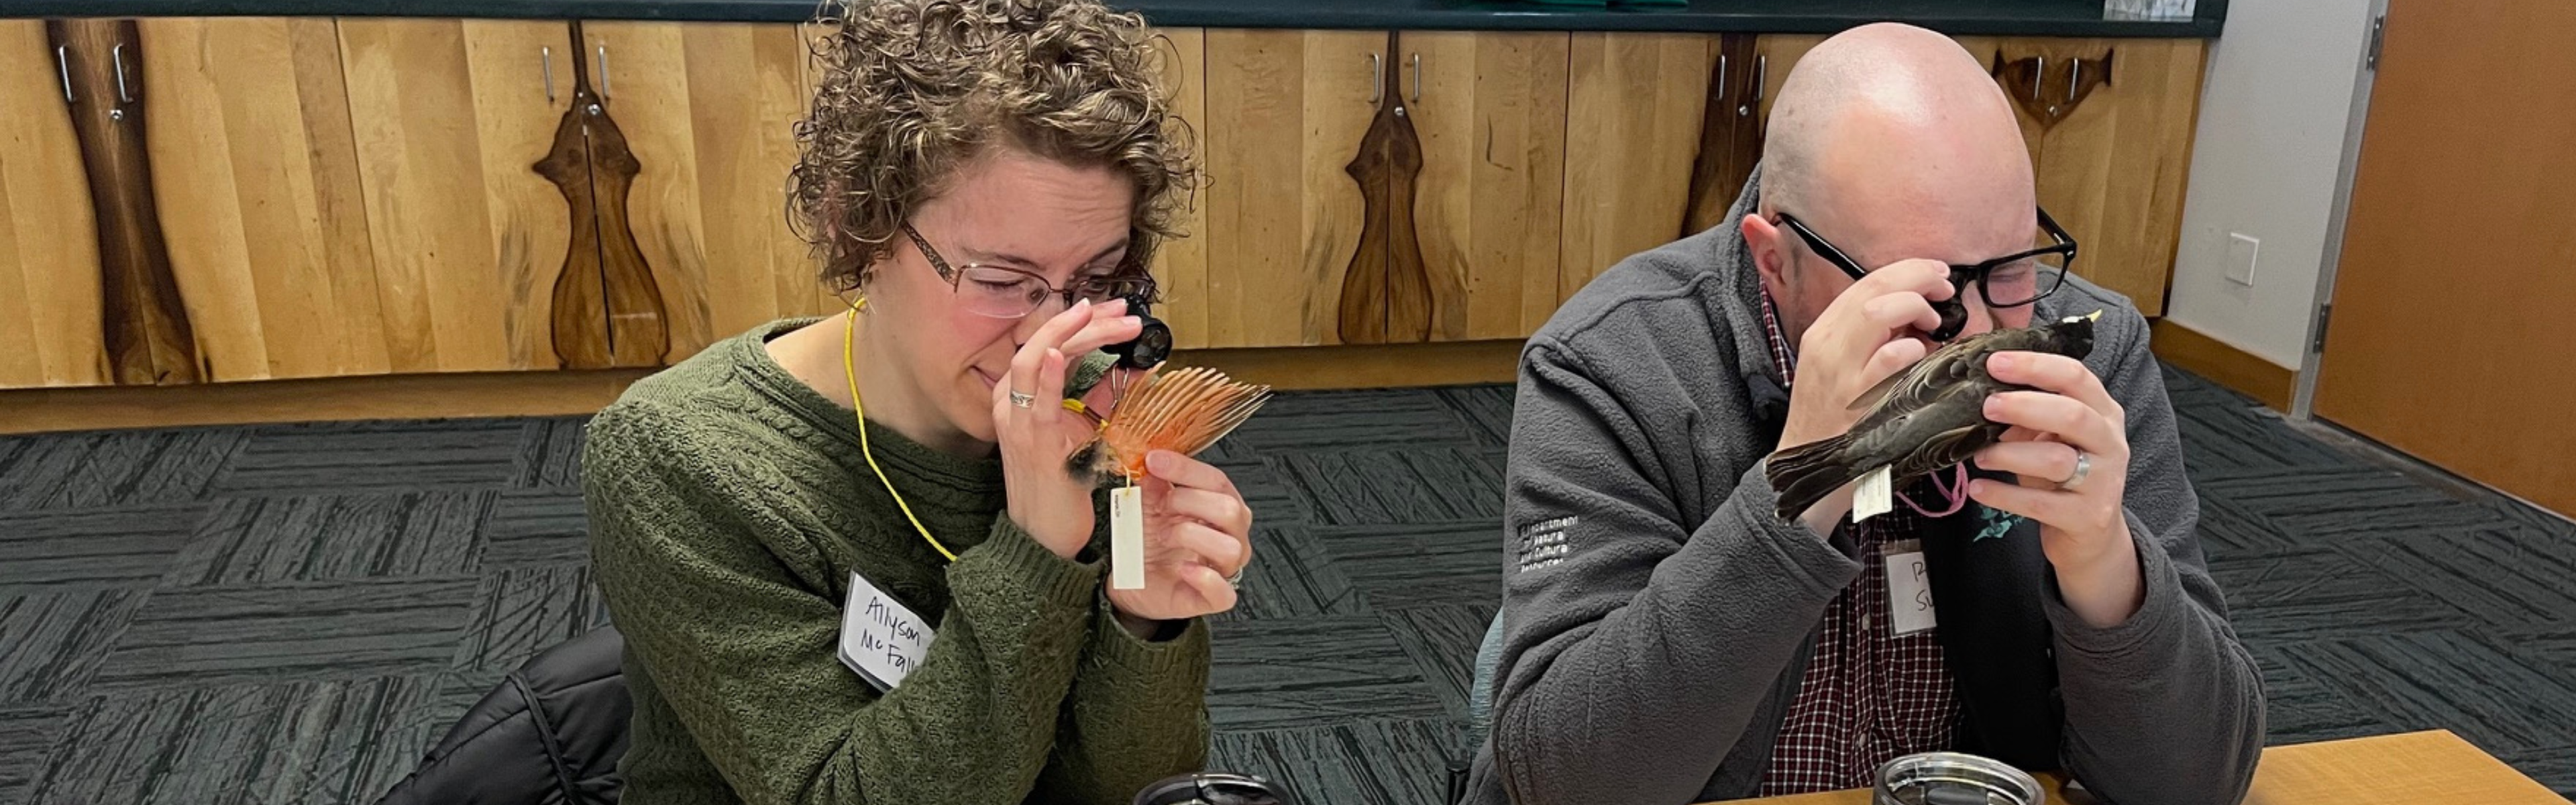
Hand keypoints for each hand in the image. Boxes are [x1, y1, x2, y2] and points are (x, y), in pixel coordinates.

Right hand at [997, 298, 1143, 558]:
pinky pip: (1038, 401)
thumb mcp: (1084, 430)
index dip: (1082, 321)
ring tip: (1104, 318)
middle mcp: (1011, 400)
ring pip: (1036, 359)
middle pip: (1043, 342)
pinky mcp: (1033, 441)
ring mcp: (1018, 419)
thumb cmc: (1062, 484)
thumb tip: (1133, 369)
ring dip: (1073, 334)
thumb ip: (1101, 398)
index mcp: (1022, 394)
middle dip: (1085, 321)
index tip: (1115, 310)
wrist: (1045, 533)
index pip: (1050, 342)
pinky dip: (1051, 374)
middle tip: (1123, 312)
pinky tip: (1063, 353)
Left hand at [1107, 450, 1252, 626]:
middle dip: (1189, 501)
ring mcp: (1223, 569)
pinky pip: (1224, 594)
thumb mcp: (1147, 503)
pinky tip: (1183, 568)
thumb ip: (1155, 481)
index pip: (1218, 481)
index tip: (1154, 460)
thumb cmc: (1147, 539)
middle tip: (1161, 506)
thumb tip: (1155, 459)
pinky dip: (1205, 579)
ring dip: (1190, 535)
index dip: (1186, 468)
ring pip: (1231, 548)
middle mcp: (1230, 537)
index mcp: (1221, 508)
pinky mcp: (1209, 599)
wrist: (1130, 578)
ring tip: (1164, 536)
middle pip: (1230, 510)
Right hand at [1776, 258, 1957, 450]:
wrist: (1805, 466)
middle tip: (1944, 287)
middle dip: (1918, 277)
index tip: (1934, 272)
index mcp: (1823, 332)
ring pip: (1877, 313)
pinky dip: (1912, 349)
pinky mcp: (1857, 401)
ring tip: (1933, 324)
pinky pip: (1889, 360)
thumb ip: (1868, 336)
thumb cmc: (1830, 416)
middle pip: (1874, 289)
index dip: (1907, 269)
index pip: (1866, 282)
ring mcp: (1841, 373)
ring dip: (1915, 307)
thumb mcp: (1837, 365)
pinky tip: (1921, 355)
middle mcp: (1827, 346)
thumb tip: (1913, 310)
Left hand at [1967, 350, 2144, 627]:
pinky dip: (2004, 494)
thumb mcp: (2052, 439)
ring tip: (1978, 455)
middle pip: (2072, 414)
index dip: (2035, 366)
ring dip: (2009, 453)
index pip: (2076, 377)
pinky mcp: (2086, 517)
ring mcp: (2102, 482)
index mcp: (2103, 413)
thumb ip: (2028, 415)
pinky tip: (1978, 488)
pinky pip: (2040, 504)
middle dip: (2025, 405)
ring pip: (2056, 460)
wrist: (2093, 536)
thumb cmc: (2065, 477)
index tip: (1994, 362)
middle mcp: (2109, 443)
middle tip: (1987, 405)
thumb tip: (1980, 391)